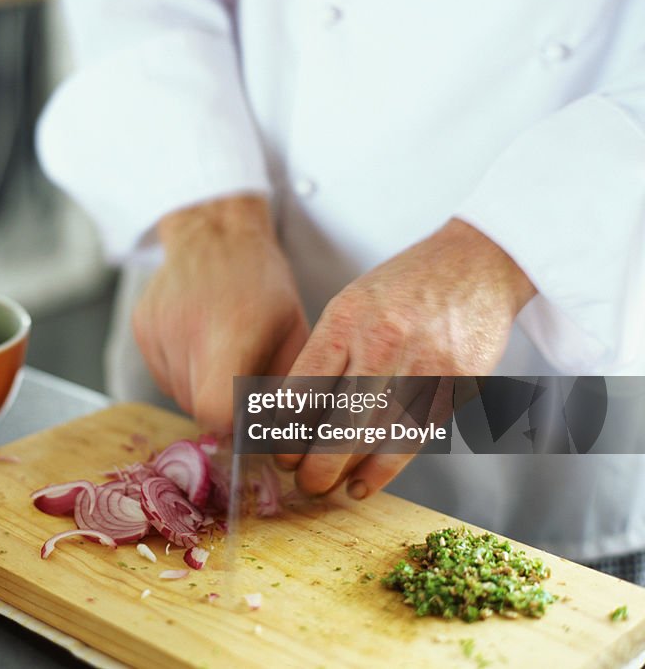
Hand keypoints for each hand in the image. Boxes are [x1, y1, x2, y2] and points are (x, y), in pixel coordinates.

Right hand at [133, 195, 308, 431]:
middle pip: (196, 407)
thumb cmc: (262, 282)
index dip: (232, 421)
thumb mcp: (293, 332)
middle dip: (221, 404)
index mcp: (231, 332)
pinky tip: (198, 339)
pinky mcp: (141, 327)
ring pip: (178, 393)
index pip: (214, 411)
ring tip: (219, 351)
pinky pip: (163, 373)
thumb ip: (288, 387)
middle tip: (240, 374)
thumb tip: (283, 438)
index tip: (246, 410)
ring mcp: (157, 329)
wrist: (214, 231)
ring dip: (201, 387)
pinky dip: (182, 369)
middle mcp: (186, 331)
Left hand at [278, 218, 536, 497]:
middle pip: (338, 422)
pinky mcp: (454, 386)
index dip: (285, 430)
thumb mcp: (352, 303)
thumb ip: (326, 353)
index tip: (275, 450)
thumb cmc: (403, 287)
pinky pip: (411, 440)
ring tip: (322, 487)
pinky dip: (382, 470)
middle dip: (312, 462)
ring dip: (343, 472)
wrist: (476, 265)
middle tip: (297, 480)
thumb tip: (290, 412)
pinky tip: (360, 485)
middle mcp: (382, 344)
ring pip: (374, 438)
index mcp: (346, 320)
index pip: (305, 388)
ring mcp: (422, 367)